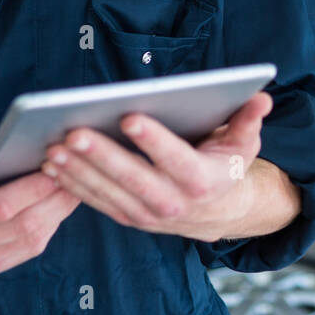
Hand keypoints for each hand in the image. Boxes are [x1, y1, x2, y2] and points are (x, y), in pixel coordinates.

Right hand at [0, 145, 80, 277]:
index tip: (54, 166)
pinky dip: (50, 223)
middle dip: (53, 198)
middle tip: (75, 170)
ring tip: (75, 181)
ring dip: (58, 211)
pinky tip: (60, 200)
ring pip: (31, 238)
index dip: (30, 188)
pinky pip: (29, 247)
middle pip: (22, 225)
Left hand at [40, 91, 273, 241]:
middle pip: (133, 178)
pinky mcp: (128, 217)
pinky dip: (72, 186)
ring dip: (79, 172)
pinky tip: (52, 165)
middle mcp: (173, 203)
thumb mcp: (244, 143)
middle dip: (101, 156)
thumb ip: (249, 119)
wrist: (218, 213)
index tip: (129, 117)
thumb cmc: (225, 166)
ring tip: (54, 147)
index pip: (175, 159)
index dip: (153, 140)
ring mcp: (147, 215)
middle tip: (74, 132)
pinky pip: (96, 202)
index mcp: (202, 180)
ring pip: (108, 193)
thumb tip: (262, 97)